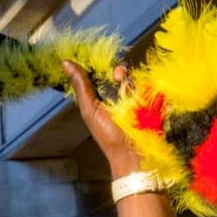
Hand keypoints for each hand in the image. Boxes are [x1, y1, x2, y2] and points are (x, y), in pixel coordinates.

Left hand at [62, 61, 143, 176]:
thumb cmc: (108, 136)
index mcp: (101, 95)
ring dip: (132, 81)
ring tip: (130, 92)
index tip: (102, 71)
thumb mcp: (91, 110)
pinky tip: (141, 96)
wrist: (132, 154)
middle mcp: (119, 94)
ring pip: (135, 77)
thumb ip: (81, 86)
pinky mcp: (150, 100)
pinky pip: (150, 85)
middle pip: (120, 71)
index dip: (102, 68)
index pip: (102, 72)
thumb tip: (66, 62)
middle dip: (120, 73)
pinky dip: (146, 87)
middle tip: (119, 79)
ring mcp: (136, 97)